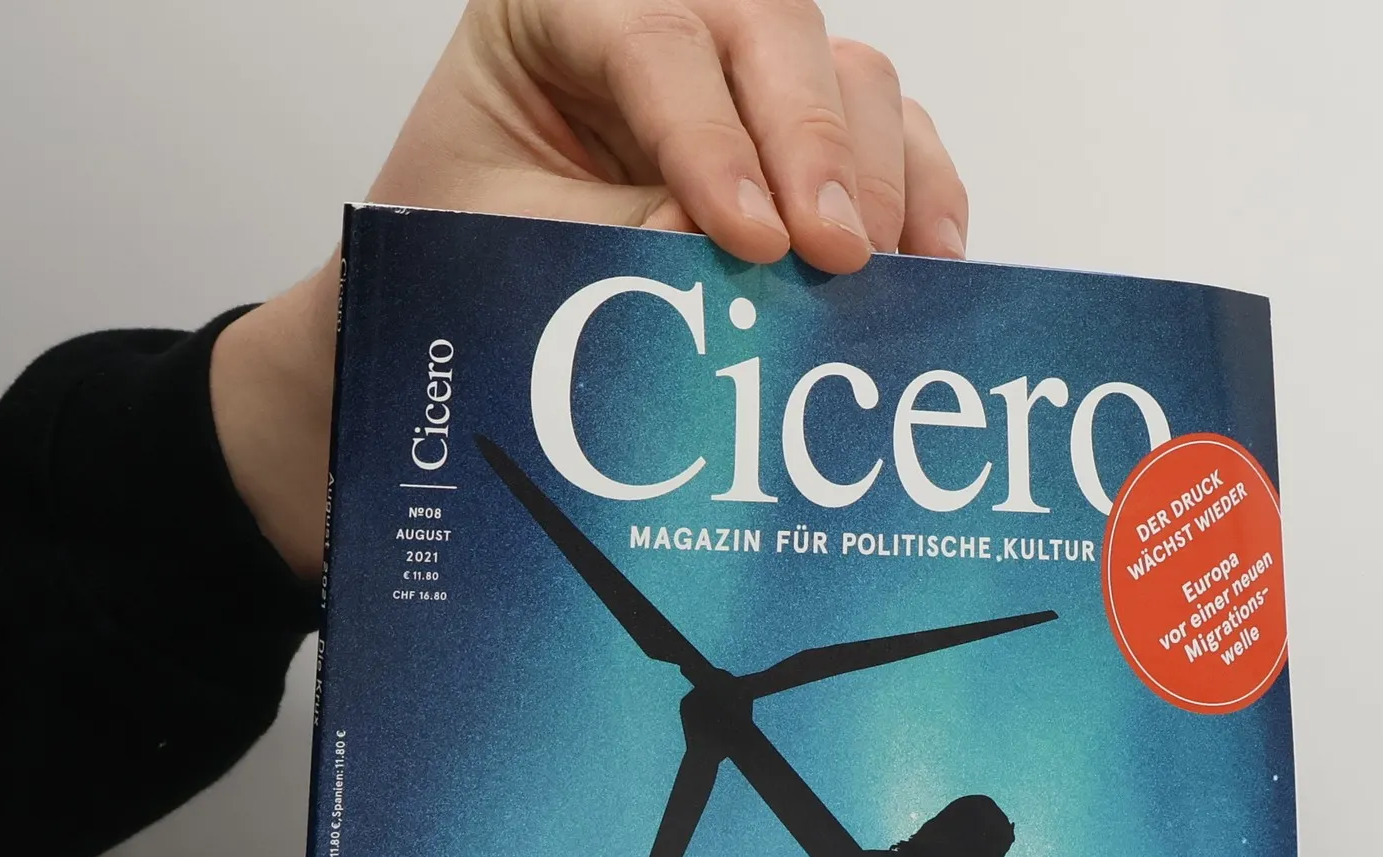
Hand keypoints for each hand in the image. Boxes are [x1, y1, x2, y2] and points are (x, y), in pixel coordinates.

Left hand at [213, 0, 968, 580]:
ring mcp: (745, 73)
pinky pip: (893, 135)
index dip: (712, 139)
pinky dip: (919, 195)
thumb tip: (729, 250)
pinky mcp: (802, 136)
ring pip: (849, 72)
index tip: (749, 237)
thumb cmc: (466, 255)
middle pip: (774, 32)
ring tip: (870, 277)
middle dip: (814, 148)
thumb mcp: (508, 246)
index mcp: (560, 7)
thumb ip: (613, 238)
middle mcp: (666, 14)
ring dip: (875, 176)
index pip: (654, 42)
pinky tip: (924, 266)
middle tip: (832, 257)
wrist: (459, 302)